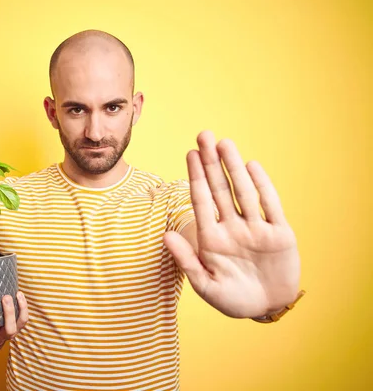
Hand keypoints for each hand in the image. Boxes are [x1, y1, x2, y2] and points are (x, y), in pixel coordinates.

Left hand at [164, 130, 300, 317]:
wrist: (267, 309)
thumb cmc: (233, 299)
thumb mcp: (205, 285)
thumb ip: (186, 260)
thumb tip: (164, 236)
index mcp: (212, 238)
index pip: (201, 200)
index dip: (196, 177)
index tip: (190, 154)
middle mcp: (233, 227)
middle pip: (220, 189)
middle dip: (212, 163)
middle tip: (204, 135)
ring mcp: (256, 229)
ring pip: (244, 191)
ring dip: (234, 167)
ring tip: (224, 143)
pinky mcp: (279, 234)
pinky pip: (270, 205)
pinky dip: (262, 186)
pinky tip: (252, 166)